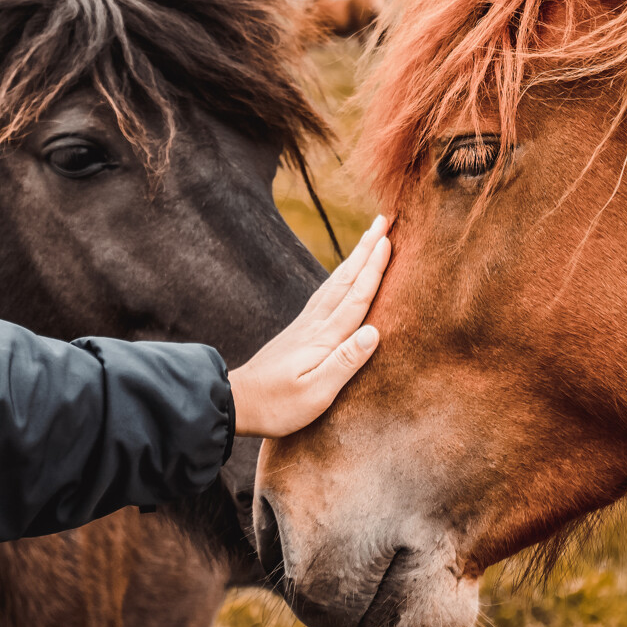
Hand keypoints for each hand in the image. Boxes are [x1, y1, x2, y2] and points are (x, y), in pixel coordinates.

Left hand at [228, 215, 390, 437]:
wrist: (237, 403)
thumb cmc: (278, 406)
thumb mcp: (315, 394)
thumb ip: (345, 362)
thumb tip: (374, 331)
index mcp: (324, 338)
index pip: (356, 297)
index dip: (374, 269)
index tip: (389, 240)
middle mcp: (315, 325)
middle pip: (346, 280)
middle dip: (366, 250)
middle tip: (383, 221)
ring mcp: (304, 326)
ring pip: (334, 283)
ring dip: (353, 259)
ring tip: (368, 239)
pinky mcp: (298, 332)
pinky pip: (325, 294)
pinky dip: (338, 277)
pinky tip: (341, 275)